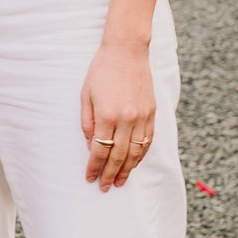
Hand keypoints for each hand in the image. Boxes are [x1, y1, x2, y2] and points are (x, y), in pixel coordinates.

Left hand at [80, 40, 155, 190]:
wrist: (126, 51)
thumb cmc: (101, 70)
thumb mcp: (86, 95)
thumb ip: (87, 123)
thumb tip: (91, 147)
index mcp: (107, 115)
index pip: (100, 150)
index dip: (94, 167)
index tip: (90, 178)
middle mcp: (126, 119)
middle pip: (119, 156)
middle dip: (110, 174)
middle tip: (105, 187)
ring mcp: (142, 117)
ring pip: (136, 152)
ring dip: (127, 170)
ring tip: (120, 181)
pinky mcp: (152, 113)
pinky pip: (147, 141)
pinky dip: (141, 155)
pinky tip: (134, 163)